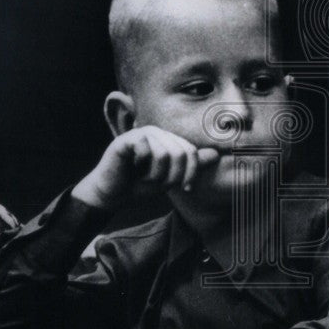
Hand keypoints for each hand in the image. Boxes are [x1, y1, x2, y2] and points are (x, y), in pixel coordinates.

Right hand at [72, 126, 219, 209]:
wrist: (112, 195)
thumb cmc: (138, 186)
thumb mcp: (170, 178)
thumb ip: (190, 166)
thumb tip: (216, 154)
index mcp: (167, 139)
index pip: (191, 151)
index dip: (191, 172)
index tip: (185, 188)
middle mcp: (155, 132)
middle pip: (181, 152)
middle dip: (174, 176)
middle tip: (160, 184)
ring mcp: (139, 134)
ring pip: (165, 153)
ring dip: (157, 174)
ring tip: (145, 178)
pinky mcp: (125, 140)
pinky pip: (146, 150)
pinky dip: (143, 167)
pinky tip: (133, 169)